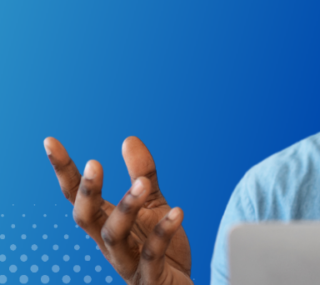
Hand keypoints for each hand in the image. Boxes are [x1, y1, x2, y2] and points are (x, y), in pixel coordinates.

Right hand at [44, 136, 192, 284]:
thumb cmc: (161, 250)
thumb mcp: (154, 207)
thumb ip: (142, 176)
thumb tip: (129, 139)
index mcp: (106, 224)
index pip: (77, 197)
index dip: (64, 171)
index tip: (51, 142)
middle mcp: (110, 244)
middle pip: (86, 218)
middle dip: (87, 193)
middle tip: (95, 164)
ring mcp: (128, 262)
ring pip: (114, 236)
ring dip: (126, 208)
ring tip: (142, 184)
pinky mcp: (150, 277)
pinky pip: (152, 255)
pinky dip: (163, 233)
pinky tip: (177, 212)